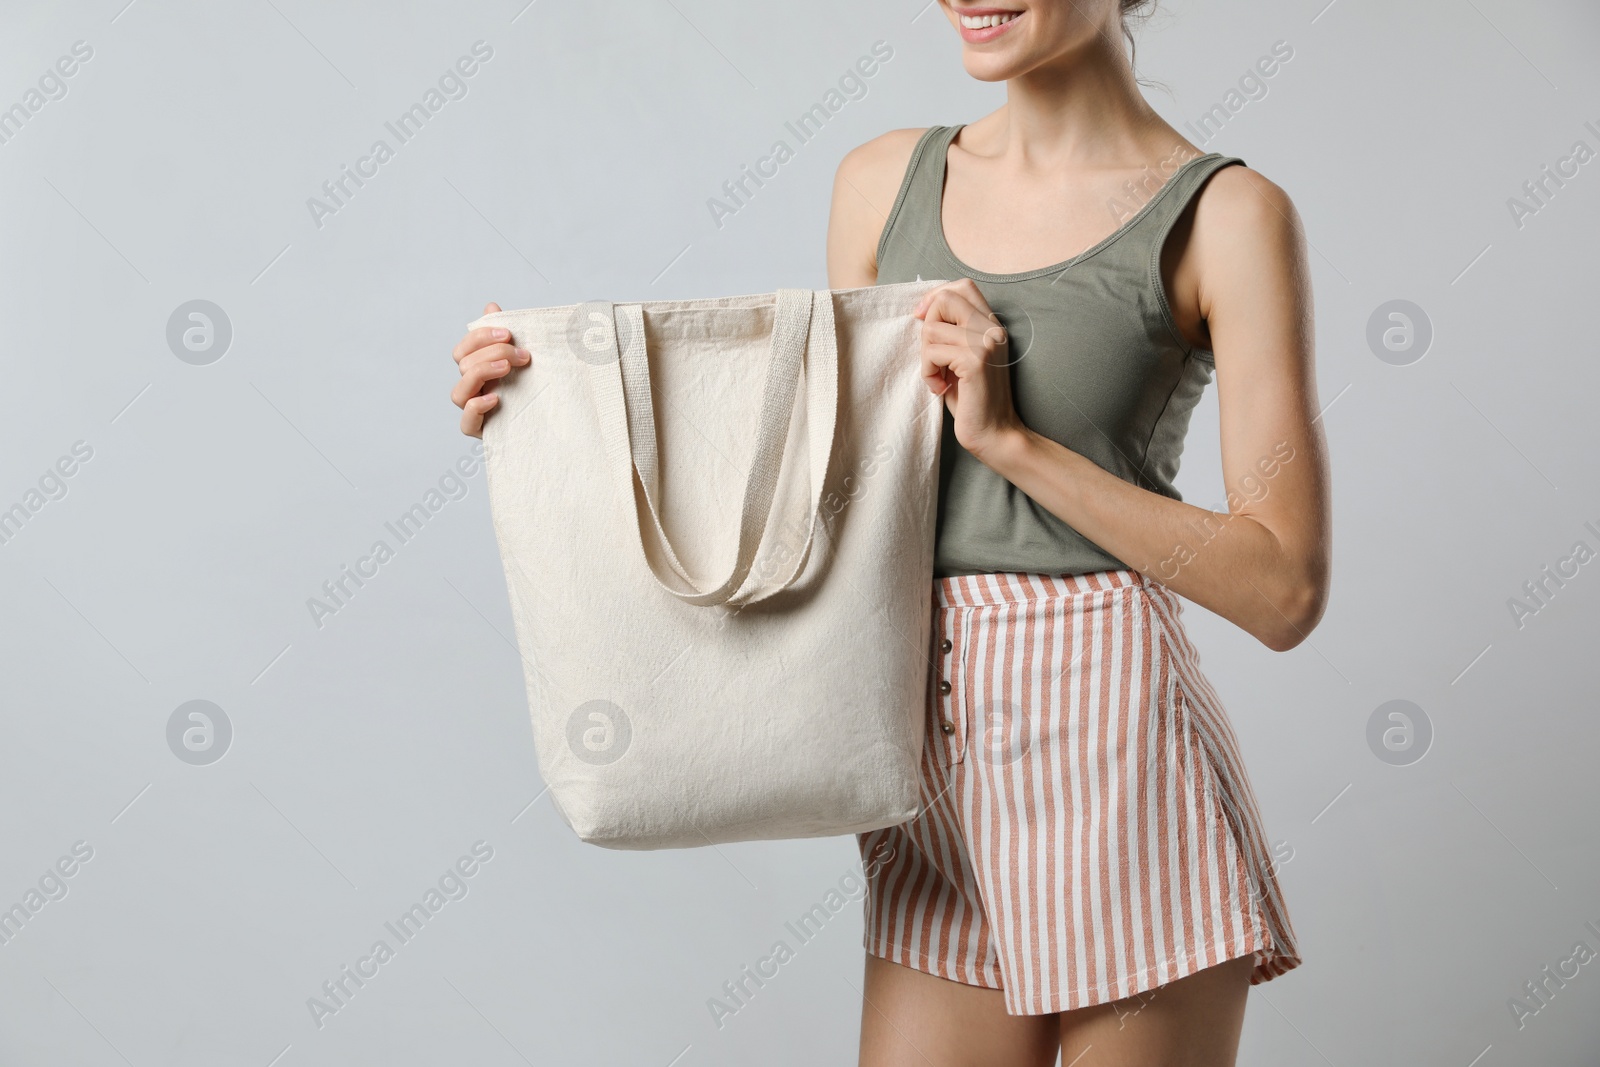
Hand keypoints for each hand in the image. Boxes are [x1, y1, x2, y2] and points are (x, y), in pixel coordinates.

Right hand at [450, 302, 528, 437]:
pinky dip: (476, 407)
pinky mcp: (482, 432)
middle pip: (463, 365)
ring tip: (507, 368)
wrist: (553, 424)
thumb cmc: (534, 389)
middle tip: (522, 355)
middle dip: (492, 353)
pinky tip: (496, 398)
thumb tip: (491, 306)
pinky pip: (466, 422)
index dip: (480, 337)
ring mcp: (474, 412)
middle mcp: (472, 390)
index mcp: (478, 371)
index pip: (463, 349)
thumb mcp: (524, 359)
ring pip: (458, 392)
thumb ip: (506, 335)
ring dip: (482, 373)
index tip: (508, 333)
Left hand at [913, 279, 1025, 463]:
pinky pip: (932, 352)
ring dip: (925, 357)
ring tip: (938, 378)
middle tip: (932, 355)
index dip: (936, 297)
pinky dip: (928, 372)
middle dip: (927, 326)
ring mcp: (985, 343)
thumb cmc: (973, 399)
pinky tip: (940, 388)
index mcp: (991, 325)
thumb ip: (953, 333)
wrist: (994, 434)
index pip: (962, 286)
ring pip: (932, 328)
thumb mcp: (962, 358)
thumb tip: (922, 312)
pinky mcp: (975, 361)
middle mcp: (992, 329)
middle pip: (945, 298)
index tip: (924, 321)